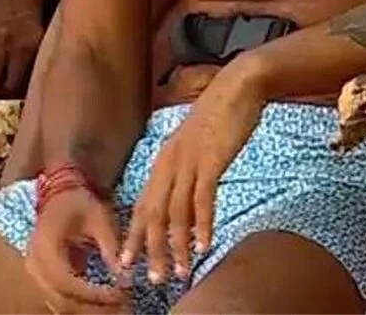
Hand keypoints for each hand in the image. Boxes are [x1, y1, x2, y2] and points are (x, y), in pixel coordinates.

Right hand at [25, 186, 130, 312]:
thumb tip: (125, 277)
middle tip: (121, 303)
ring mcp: (35, 271)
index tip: (120, 293)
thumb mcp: (100, 220)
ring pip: (59, 303)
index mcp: (46, 247)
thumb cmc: (80, 203)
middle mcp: (35, 263)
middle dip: (92, 307)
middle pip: (61, 300)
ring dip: (86, 308)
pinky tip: (102, 300)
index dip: (94, 294)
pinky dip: (80, 303)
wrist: (59, 192)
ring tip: (114, 304)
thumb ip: (111, 248)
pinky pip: (58, 297)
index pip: (67, 283)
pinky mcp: (41, 275)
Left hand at [121, 61, 265, 284]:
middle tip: (153, 279)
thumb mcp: (194, 146)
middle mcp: (168, 162)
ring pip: (175, 212)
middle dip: (151, 250)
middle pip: (152, 214)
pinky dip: (202, 224)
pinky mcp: (210, 160)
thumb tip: (186, 201)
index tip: (127, 263)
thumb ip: (186, 171)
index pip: (141, 204)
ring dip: (176, 245)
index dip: (134, 236)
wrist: (238, 86)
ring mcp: (188, 161)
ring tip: (181, 272)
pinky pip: (202, 199)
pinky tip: (204, 245)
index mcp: (163, 160)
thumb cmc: (219, 116)